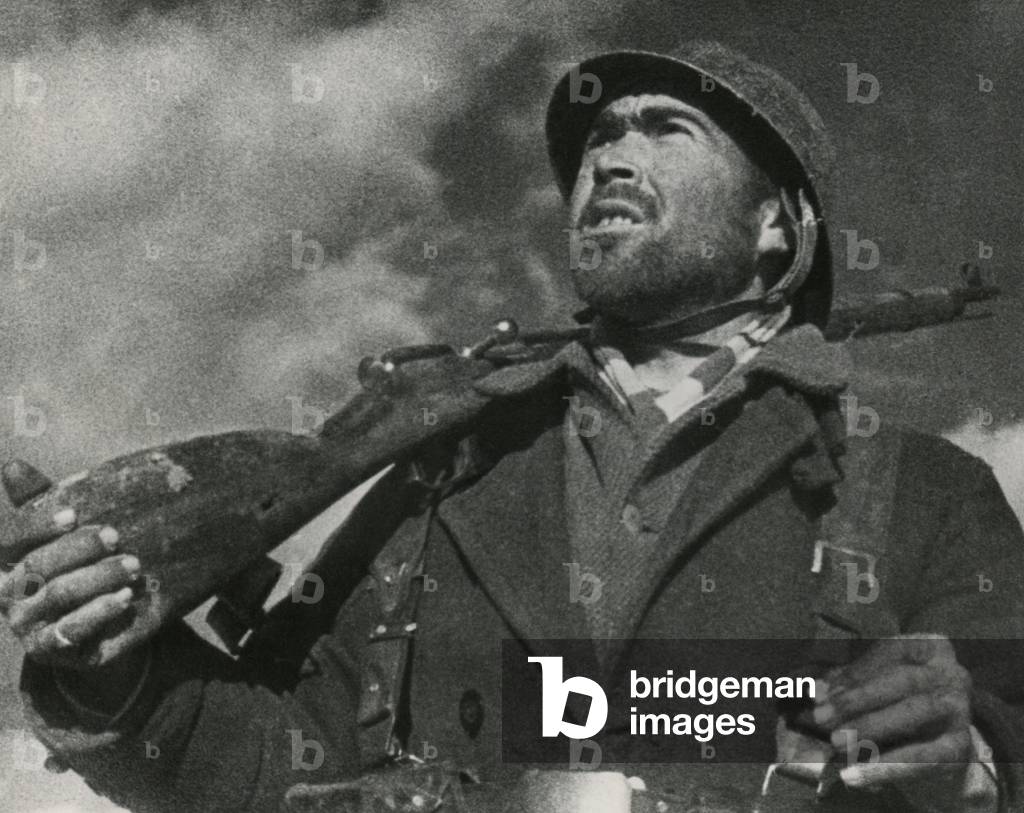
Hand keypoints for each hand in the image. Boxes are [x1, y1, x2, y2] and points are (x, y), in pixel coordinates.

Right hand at [0, 463, 138, 670]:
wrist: (106, 624)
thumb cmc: (84, 567)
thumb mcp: (68, 533)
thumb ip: (42, 502)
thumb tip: (12, 464)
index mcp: (6, 560)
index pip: (10, 538)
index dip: (38, 524)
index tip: (74, 513)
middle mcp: (8, 594)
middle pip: (37, 566)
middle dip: (79, 548)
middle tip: (117, 536)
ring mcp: (25, 624)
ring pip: (58, 595)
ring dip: (98, 577)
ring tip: (134, 564)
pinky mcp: (48, 650)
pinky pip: (70, 631)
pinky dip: (98, 612)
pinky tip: (124, 598)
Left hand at [813, 635, 976, 809]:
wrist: (941, 743)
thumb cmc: (898, 701)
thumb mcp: (875, 683)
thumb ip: (848, 683)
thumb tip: (817, 691)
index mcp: (930, 646)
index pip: (890, 652)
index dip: (854, 672)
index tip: (820, 692)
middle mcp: (952, 673)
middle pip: (904, 681)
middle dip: (858, 699)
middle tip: (821, 718)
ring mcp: (961, 710)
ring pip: (916, 713)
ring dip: (870, 728)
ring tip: (836, 743)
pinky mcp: (962, 747)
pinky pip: (925, 757)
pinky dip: (886, 767)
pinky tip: (854, 775)